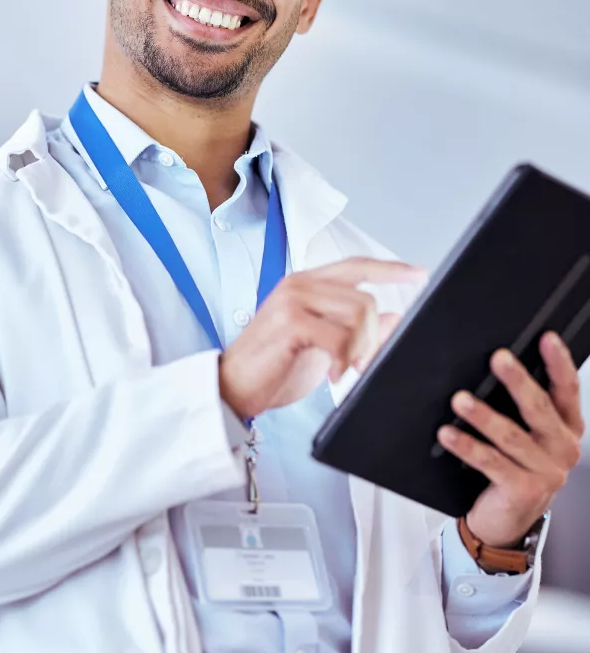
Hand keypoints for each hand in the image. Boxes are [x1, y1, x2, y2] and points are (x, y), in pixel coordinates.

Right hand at [219, 257, 425, 419]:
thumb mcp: (323, 347)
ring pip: (357, 314)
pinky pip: (339, 336)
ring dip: (360, 349)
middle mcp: (300, 284)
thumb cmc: (273, 367)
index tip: (418, 274)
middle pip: (364, 299)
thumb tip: (394, 318)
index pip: (356, 266)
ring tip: (345, 369)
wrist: (233, 387)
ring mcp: (293, 299)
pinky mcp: (290, 321)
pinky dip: (344, 359)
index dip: (390, 269)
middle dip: (372, 337)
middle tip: (361, 364)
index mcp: (307, 284)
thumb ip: (354, 330)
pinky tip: (334, 374)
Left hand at [437, 332, 585, 547]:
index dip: (559, 363)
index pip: (567, 389)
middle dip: (518, 381)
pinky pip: (491, 463)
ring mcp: (546, 472)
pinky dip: (468, 447)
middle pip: (539, 408)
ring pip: (512, 437)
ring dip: (484, 416)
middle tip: (498, 358)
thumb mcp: (526, 431)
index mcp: (567, 426)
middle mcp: (562, 448)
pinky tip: (448, 434)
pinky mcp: (524, 490)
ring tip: (460, 400)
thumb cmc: (514, 463)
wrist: (508, 516)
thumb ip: (521, 401)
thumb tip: (497, 359)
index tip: (546, 338)